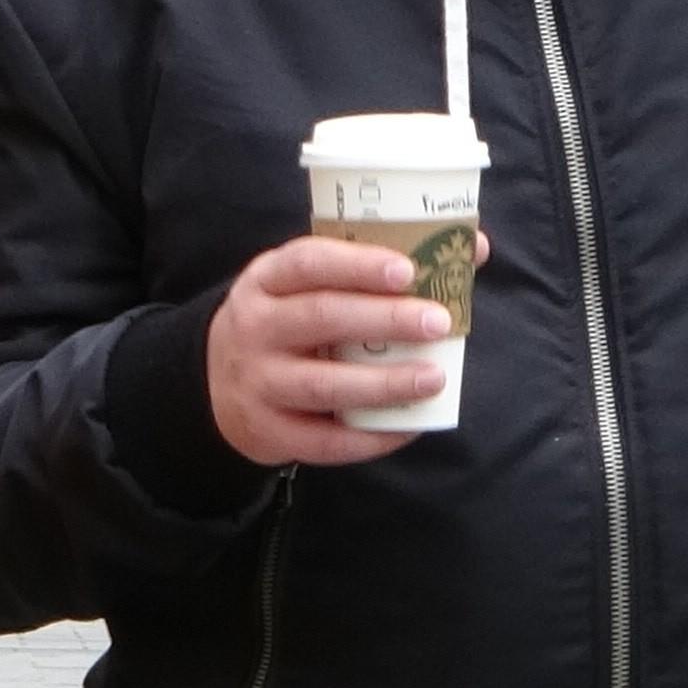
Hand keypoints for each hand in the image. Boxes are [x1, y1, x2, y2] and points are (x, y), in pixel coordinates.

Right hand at [207, 236, 466, 467]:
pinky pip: (327, 440)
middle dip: (385, 320)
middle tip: (439, 322)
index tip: (407, 270)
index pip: (307, 262)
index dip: (358, 264)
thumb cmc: (288, 323)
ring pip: (326, 385)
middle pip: (321, 318)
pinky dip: (373, 436)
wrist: (217, 385)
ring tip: (435, 378)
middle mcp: (254, 327)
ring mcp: (258, 382)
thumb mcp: (308, 287)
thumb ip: (372, 269)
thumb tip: (469, 247)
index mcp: (266, 280)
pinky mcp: (268, 432)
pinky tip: (411, 425)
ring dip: (385, 384)